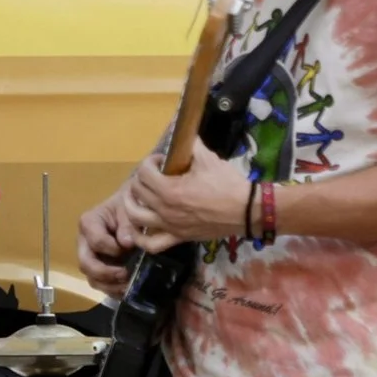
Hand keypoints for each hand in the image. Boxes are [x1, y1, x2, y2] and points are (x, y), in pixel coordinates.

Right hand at [78, 195, 138, 296]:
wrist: (133, 208)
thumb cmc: (129, 205)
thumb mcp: (129, 209)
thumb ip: (127, 225)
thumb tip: (126, 243)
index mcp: (88, 223)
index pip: (96, 241)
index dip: (112, 248)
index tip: (130, 247)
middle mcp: (84, 242)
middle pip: (86, 263)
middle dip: (105, 273)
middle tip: (125, 274)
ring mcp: (91, 258)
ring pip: (91, 278)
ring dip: (109, 286)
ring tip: (128, 285)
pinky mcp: (99, 269)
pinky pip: (101, 285)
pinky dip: (113, 290)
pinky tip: (127, 289)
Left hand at [120, 145, 247, 252]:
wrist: (246, 211)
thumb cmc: (227, 184)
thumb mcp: (208, 159)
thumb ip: (192, 145)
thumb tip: (185, 132)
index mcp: (169, 189)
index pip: (144, 172)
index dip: (150, 162)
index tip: (161, 160)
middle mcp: (164, 209)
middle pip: (137, 192)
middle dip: (141, 179)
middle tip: (153, 174)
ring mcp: (169, 226)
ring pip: (135, 218)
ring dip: (130, 205)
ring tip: (136, 197)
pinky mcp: (177, 238)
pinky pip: (150, 244)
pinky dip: (139, 238)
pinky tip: (140, 228)